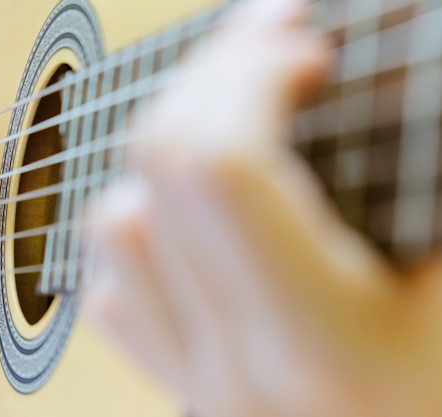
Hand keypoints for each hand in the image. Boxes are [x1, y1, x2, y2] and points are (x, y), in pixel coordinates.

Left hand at [86, 0, 441, 415]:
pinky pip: (115, 285)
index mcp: (321, 344)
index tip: (303, 49)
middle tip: (268, 47)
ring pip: (117, 225)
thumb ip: (429, 181)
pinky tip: (189, 207)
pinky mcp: (180, 377)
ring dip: (165, 148)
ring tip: (227, 118)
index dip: (252, 78)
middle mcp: (235, 361)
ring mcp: (195, 374)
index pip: (225, 170)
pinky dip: (142, 221)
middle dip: (209, 80)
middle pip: (160, 173)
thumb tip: (404, 83)